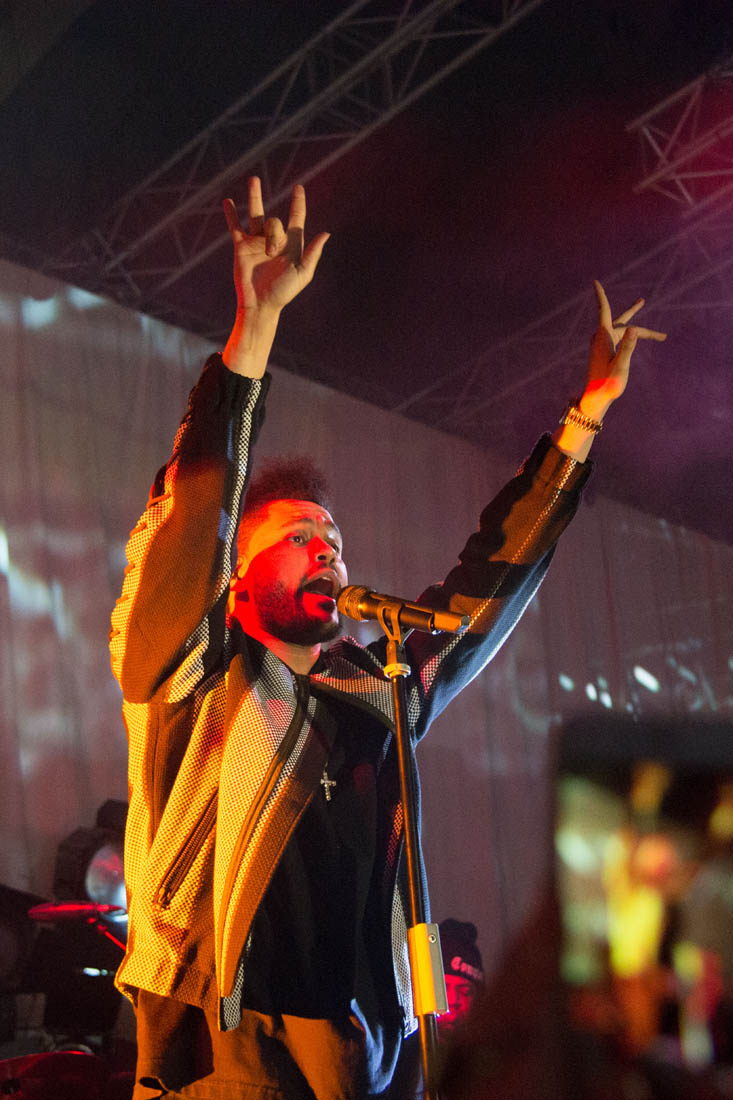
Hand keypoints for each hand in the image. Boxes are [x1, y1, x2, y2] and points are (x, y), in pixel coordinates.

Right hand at [222, 177, 328, 375]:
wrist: (260, 305)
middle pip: (274, 221)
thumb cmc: (284, 292)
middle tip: (270, 252)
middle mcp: (274, 240)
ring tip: (254, 179)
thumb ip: (313, 253)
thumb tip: (326, 233)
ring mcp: (257, 242)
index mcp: (291, 245)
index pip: (296, 218)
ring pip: (256, 214)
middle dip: (272, 233)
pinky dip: (232, 214)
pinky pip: (236, 227)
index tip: (298, 188)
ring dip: (255, 196)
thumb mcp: (303, 273)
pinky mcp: (242, 247)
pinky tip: (228, 202)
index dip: (298, 203)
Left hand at [581, 280, 665, 420]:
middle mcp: (602, 338)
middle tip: (642, 300)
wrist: (596, 398)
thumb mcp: (622, 365)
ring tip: (642, 309)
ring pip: (622, 330)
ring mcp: (602, 345)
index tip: (595, 282)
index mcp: (604, 337)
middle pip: (621, 321)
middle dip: (632, 311)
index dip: (600, 295)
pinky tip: (631, 334)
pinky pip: (619, 338)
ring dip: (634, 324)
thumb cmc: (608, 383)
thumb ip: (629, 347)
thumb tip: (635, 329)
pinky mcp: (604, 352)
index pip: (604, 310)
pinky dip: (629, 335)